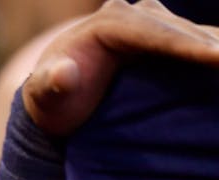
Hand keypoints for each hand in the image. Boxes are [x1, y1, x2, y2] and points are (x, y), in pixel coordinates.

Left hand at [23, 0, 218, 135]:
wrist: (56, 97)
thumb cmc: (50, 100)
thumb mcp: (43, 97)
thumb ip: (50, 86)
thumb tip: (64, 74)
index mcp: (108, 23)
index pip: (155, 35)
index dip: (187, 47)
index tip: (218, 58)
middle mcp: (132, 14)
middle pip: (181, 30)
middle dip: (214, 45)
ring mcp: (149, 22)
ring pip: (193, 32)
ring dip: (218, 45)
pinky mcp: (160, 35)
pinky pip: (193, 39)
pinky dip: (213, 48)